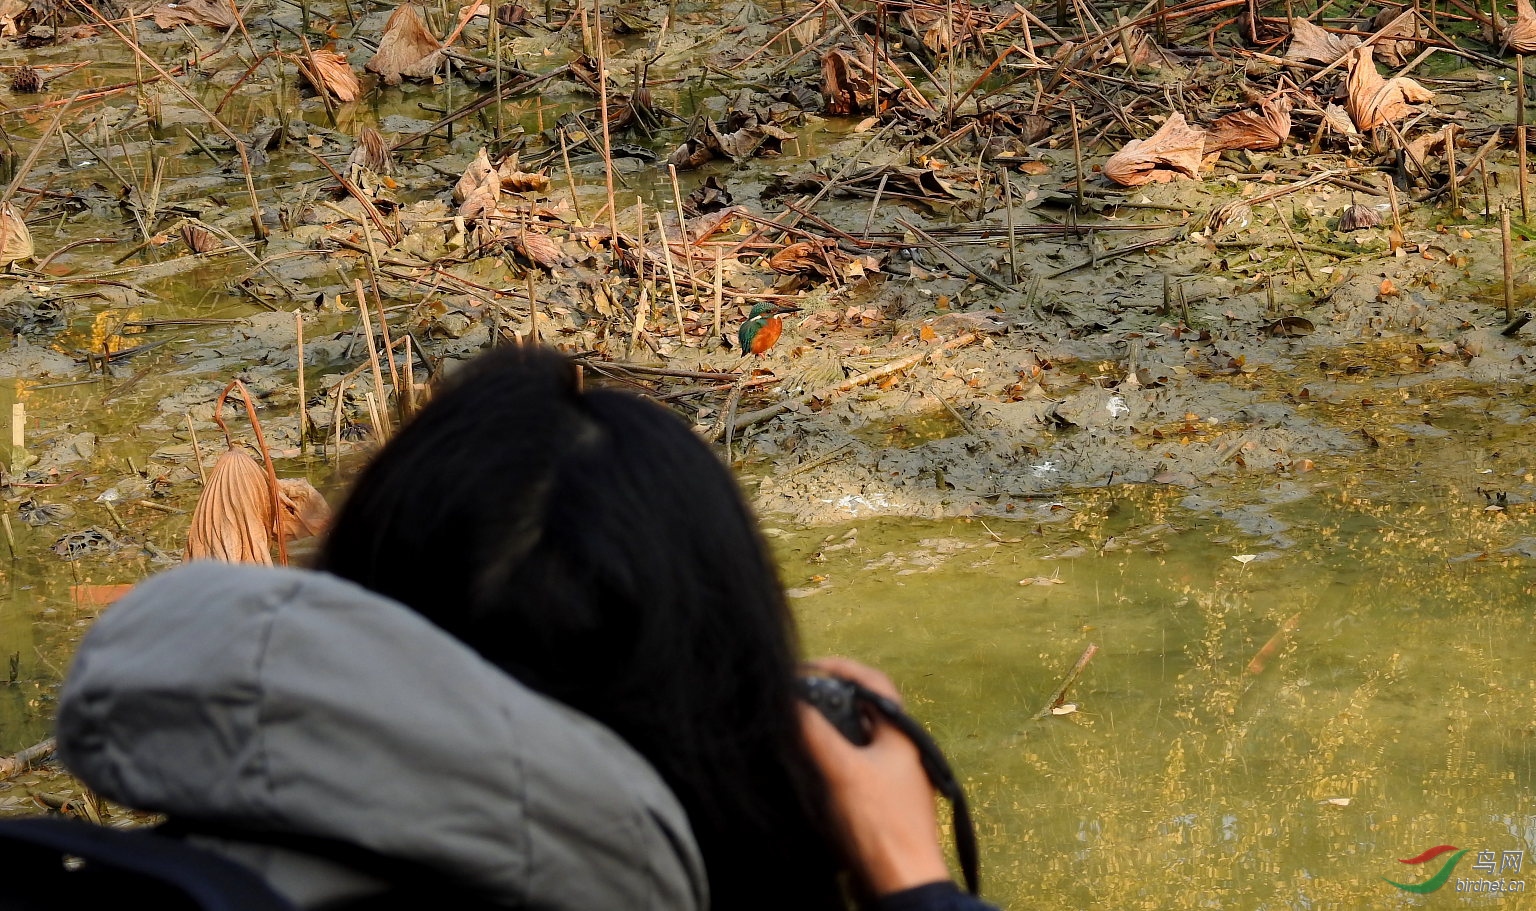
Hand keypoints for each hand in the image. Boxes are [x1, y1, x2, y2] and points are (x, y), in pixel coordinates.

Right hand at [799, 657, 951, 896]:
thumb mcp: (843, 771)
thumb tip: (789, 702)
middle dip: (829, 698)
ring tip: (795, 726)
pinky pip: (851, 767)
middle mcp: (900, 751)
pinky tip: (806, 766)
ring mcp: (891, 777)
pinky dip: (829, 759)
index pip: (873, 683)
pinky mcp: (879, 802)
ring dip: (827, 730)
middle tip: (796, 695)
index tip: (807, 668)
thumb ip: (816, 733)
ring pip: (854, 739)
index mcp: (902, 734)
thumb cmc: (882, 826)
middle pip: (862, 709)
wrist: (901, 884)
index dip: (841, 668)